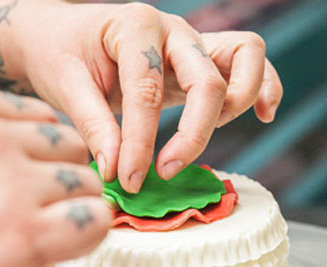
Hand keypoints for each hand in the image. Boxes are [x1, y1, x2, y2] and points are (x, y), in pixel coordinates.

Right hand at [0, 88, 110, 266]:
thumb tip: (29, 173)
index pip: (41, 117)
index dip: (43, 154)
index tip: (33, 181)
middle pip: (71, 147)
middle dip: (64, 179)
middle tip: (43, 212)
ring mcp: (11, 185)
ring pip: (87, 185)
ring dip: (75, 210)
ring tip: (47, 236)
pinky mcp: (24, 235)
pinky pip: (94, 222)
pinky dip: (90, 235)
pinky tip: (65, 249)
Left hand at [5, 1, 283, 191]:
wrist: (62, 34)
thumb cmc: (62, 54)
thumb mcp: (66, 86)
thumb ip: (94, 126)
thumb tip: (116, 170)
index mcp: (136, 26)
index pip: (148, 90)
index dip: (140, 142)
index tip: (128, 180)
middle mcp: (173, 29)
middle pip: (208, 80)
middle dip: (193, 133)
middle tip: (165, 172)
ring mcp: (194, 41)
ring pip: (246, 56)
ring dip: (238, 102)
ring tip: (205, 139)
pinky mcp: (205, 58)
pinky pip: (250, 62)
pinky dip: (264, 86)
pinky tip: (264, 115)